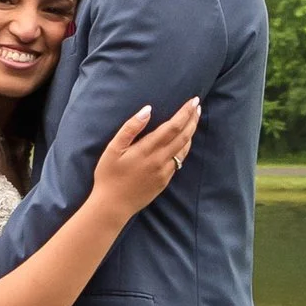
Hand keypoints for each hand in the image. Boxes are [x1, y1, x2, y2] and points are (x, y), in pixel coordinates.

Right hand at [92, 95, 200, 218]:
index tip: (193, 100)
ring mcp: (164, 172)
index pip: (173, 126)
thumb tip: (147, 110)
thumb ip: (130, 128)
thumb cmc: (108, 175)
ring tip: (194, 119)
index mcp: (147, 149)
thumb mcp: (112, 149)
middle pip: (184, 136)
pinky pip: (179, 161)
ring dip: (191, 132)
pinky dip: (184, 147)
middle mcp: (160, 160)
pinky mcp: (165, 181)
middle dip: (192, 119)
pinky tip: (184, 141)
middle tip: (197, 105)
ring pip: (184, 149)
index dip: (185, 113)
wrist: (112, 205)